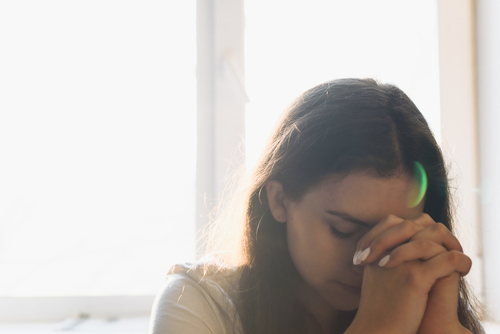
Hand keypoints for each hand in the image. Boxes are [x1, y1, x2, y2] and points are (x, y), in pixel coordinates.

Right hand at [348, 214, 471, 333]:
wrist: (376, 330)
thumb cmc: (379, 308)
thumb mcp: (376, 275)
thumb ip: (386, 257)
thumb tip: (407, 245)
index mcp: (375, 248)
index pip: (396, 222)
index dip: (416, 226)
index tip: (429, 241)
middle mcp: (386, 250)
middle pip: (415, 223)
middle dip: (436, 231)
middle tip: (448, 246)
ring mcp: (401, 262)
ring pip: (432, 235)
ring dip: (451, 242)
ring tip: (457, 256)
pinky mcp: (415, 278)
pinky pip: (447, 259)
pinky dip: (460, 261)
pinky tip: (464, 270)